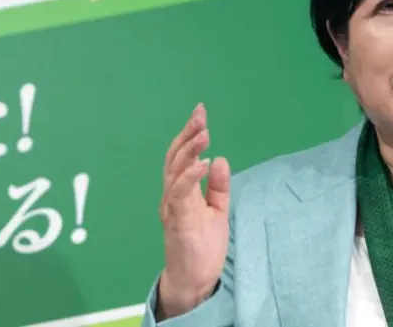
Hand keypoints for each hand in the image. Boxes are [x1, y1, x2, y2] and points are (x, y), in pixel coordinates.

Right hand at [157, 103, 230, 318]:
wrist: (194, 279)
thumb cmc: (202, 245)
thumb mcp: (217, 210)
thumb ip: (218, 187)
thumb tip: (220, 159)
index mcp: (180, 191)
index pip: (182, 156)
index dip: (189, 134)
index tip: (200, 113)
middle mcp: (172, 196)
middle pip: (175, 158)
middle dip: (187, 134)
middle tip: (200, 115)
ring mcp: (172, 208)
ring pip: (174, 172)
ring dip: (189, 151)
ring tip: (204, 134)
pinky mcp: (178, 221)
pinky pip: (180, 194)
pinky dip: (190, 177)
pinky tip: (203, 163)